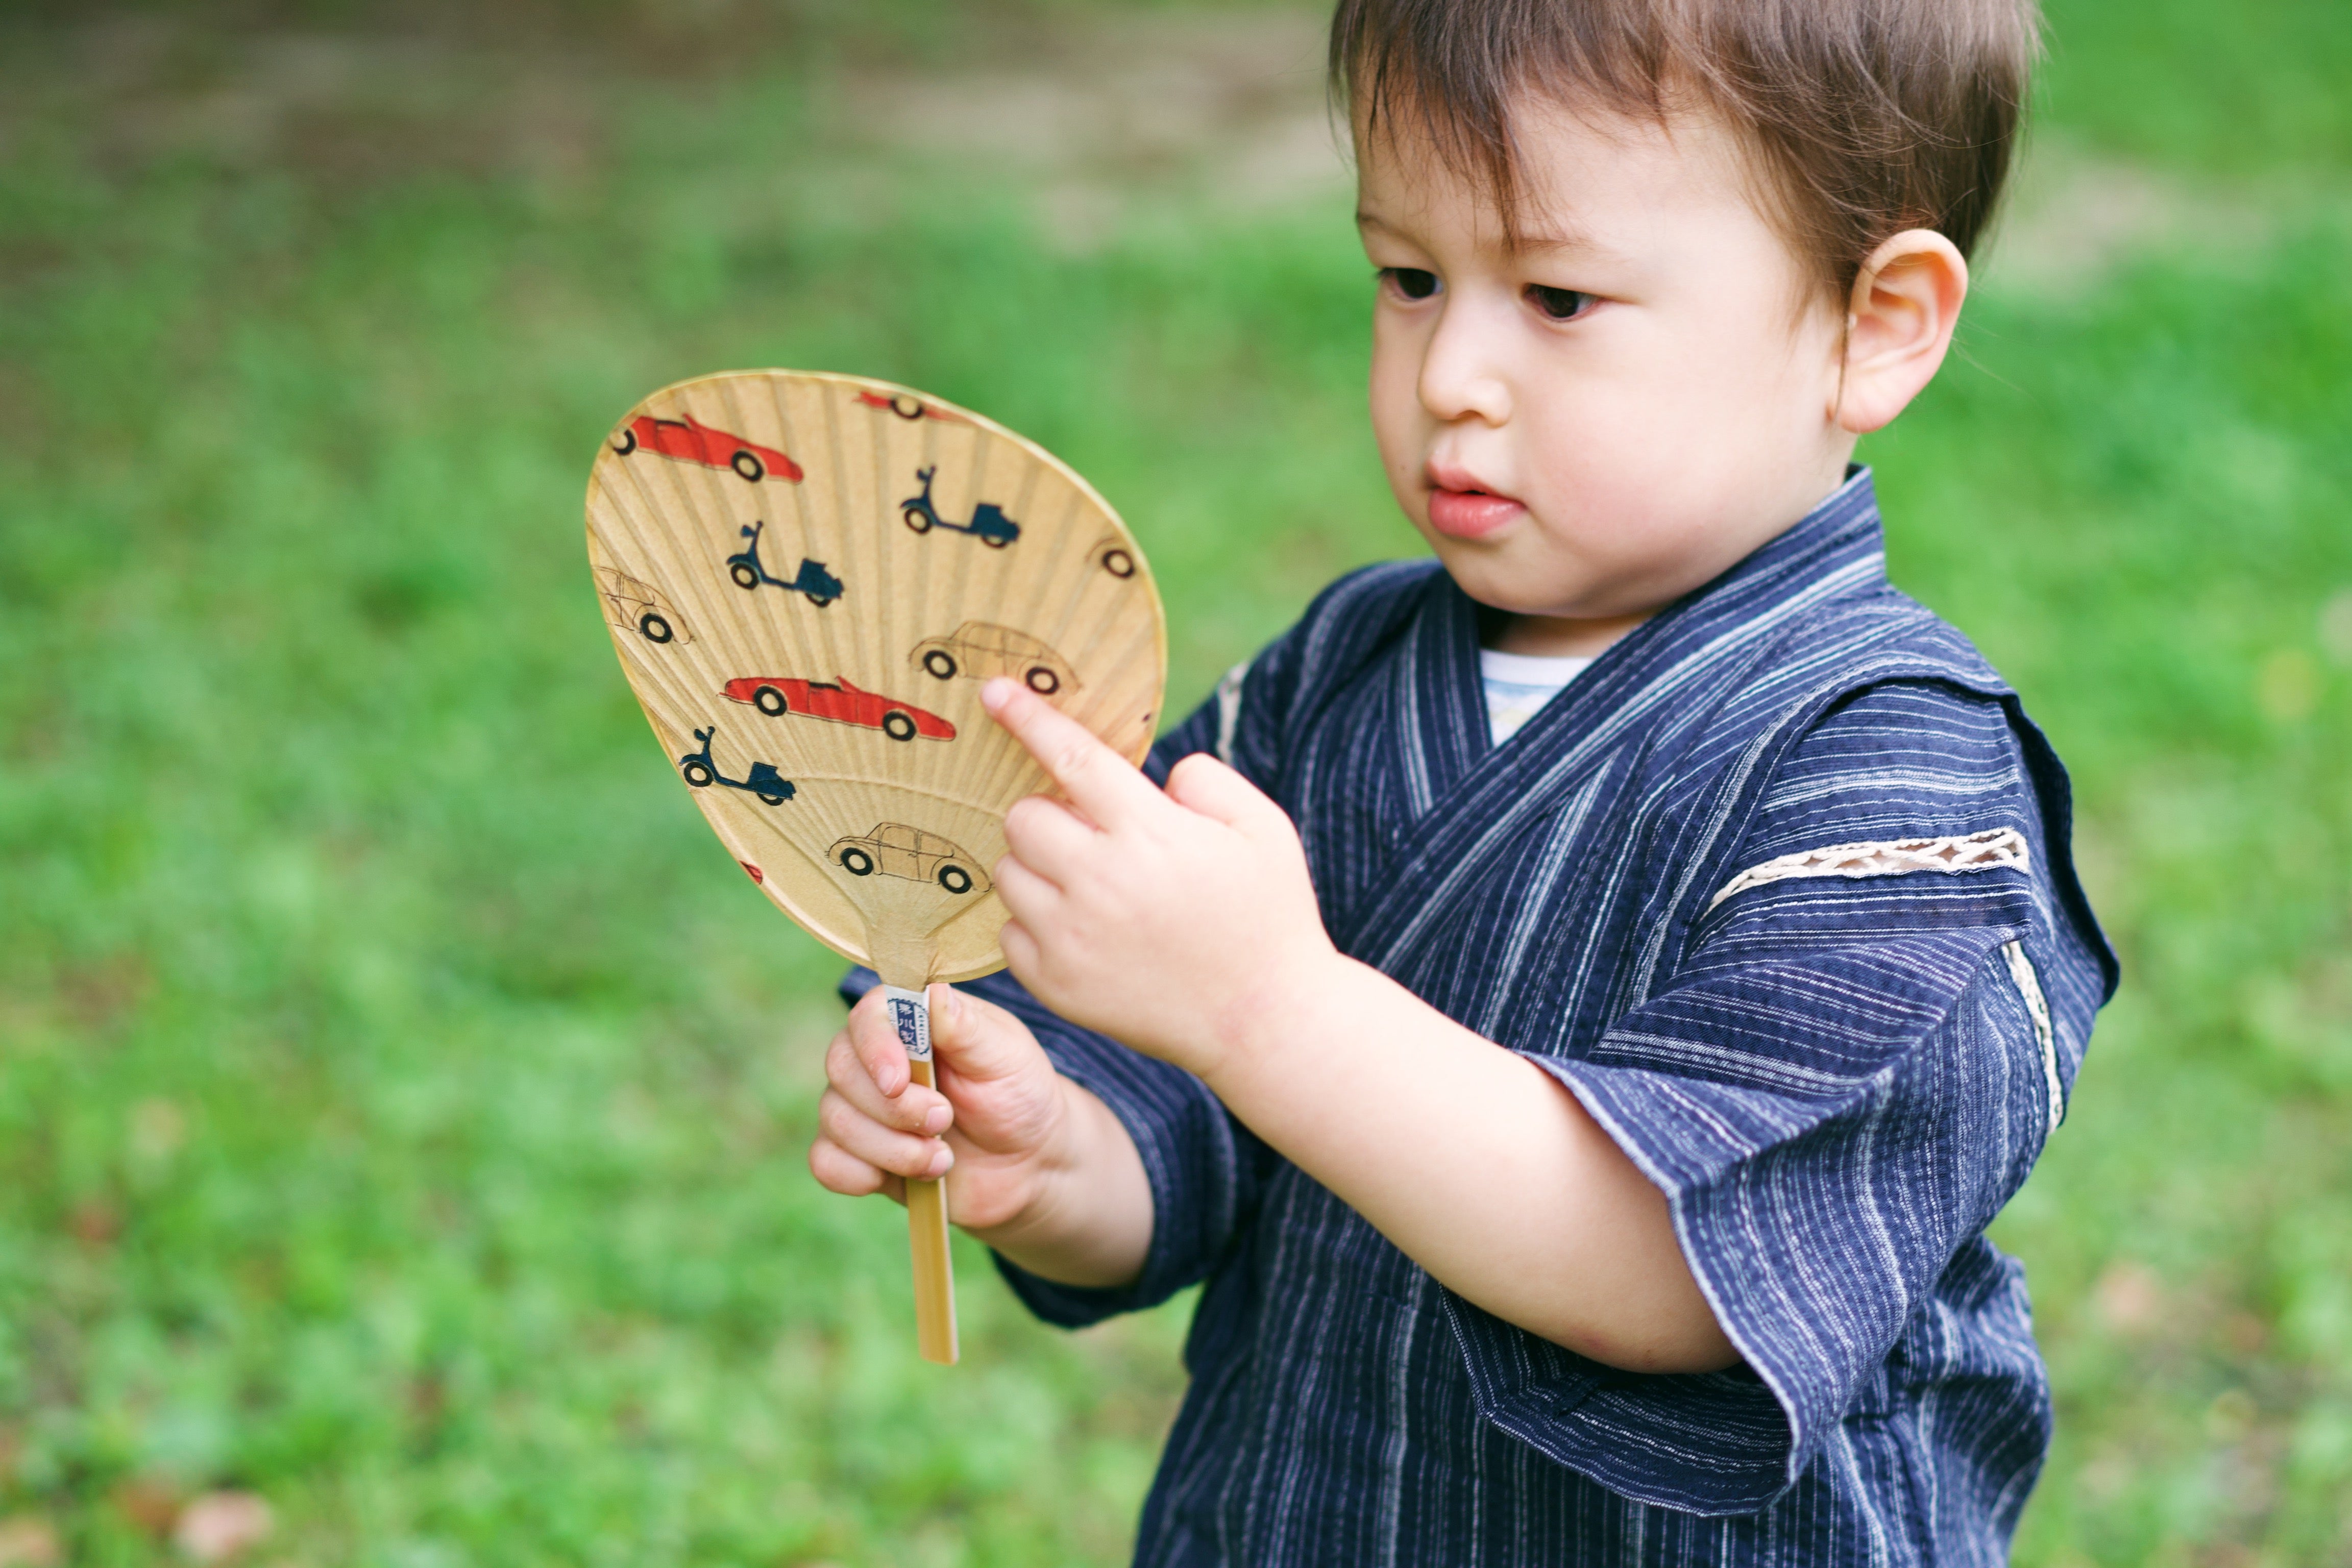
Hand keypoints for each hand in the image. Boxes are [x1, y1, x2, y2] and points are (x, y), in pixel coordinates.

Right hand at [807, 981, 1157, 1286]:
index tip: (899, 1082)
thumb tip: (931, 992)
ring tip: (943, 1158)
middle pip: (841, 1069)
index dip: (874, 1048)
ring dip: (892, 1148)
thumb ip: (965, 1026)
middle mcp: (877, 1058)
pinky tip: (908, 1177)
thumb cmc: (1019, 1095)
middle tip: (945, 1119)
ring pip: (834, 1119)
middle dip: (893, 1107)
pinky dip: (860, 1175)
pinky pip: (826, 1163)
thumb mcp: (1005, 1055)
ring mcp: (863, 1107)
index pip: (867, 1015)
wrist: (1029, 1164)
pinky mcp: (859, 1154)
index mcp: (912, 1020)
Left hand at [982, 677, 1342, 1081]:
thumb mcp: (1263, 827)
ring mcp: (1071, 939)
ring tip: (1092, 887)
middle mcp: (1099, 882)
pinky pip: (1009, 933)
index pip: (1071, 757)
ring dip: (1039, 867)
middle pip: (1022, 818)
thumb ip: (1206, 780)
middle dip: (1049, 814)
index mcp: (1150, 833)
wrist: (1266, 1022)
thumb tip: (1154, 776)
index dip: (1027, 718)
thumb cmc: (1269, 915)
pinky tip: (1085, 932)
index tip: (992, 690)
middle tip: (1091, 834)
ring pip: (1008, 873)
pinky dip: (1035, 924)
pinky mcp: (1056, 986)